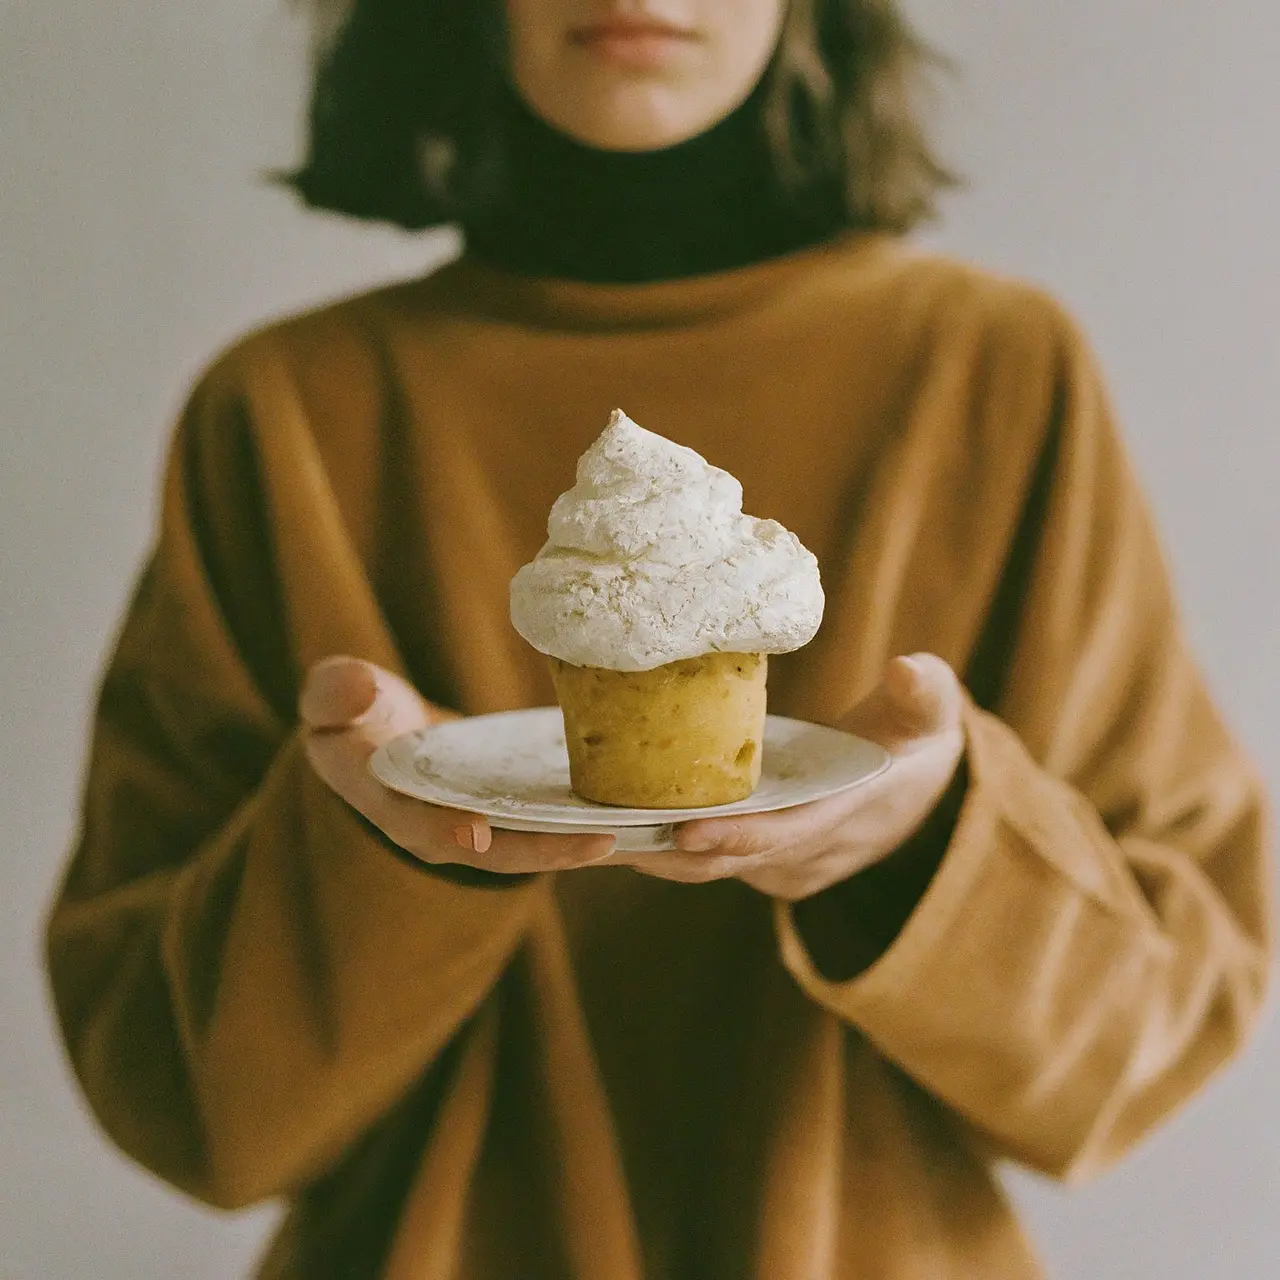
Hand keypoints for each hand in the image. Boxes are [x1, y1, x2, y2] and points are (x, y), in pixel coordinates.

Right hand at [300, 656, 614, 873]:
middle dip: (545, 850)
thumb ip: (335, 694)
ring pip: (538, 847)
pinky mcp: (518, 820)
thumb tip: (350, 689)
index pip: (414, 823)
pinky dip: (599, 831)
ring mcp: (484, 830)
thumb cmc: (357, 713)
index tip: (470, 831)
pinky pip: (559, 832)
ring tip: (635, 835)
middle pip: (495, 850)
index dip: (441, 828)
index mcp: (389, 802)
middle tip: (598, 843)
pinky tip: (650, 824)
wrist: (387, 739)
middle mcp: (440, 830)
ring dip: (584, 847)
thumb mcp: (335, 697)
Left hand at [613, 654, 965, 900]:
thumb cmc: (915, 740)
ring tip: (589, 827)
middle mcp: (805, 855)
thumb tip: (909, 669)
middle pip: (728, 861)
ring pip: (707, 865)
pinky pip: (704, 854)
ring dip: (652, 852)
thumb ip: (924, 693)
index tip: (685, 832)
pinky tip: (611, 813)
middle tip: (602, 832)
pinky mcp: (758, 858)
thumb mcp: (930, 713)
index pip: (784, 836)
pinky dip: (662, 840)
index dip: (736, 838)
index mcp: (842, 819)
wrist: (917, 790)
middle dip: (667, 852)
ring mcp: (780, 864)